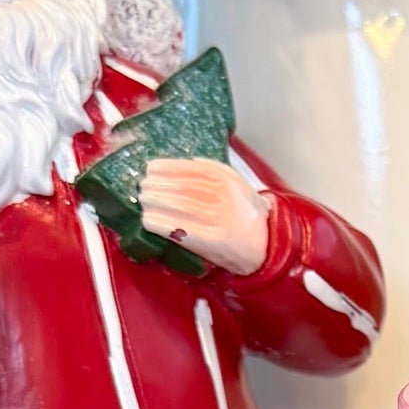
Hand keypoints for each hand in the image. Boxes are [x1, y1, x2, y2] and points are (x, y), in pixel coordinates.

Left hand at [140, 157, 269, 276]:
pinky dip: (158, 224)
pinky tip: (147, 221)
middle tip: (142, 189)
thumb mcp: (239, 184)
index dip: (164, 168)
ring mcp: (216, 219)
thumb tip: (188, 161)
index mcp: (226, 180)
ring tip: (143, 202)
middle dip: (154, 186)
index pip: (186, 169)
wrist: (265, 247)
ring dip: (152, 203)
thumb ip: (217, 170)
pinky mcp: (211, 241)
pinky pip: (178, 229)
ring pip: (174, 206)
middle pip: (177, 187)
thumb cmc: (247, 215)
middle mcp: (221, 197)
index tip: (150, 170)